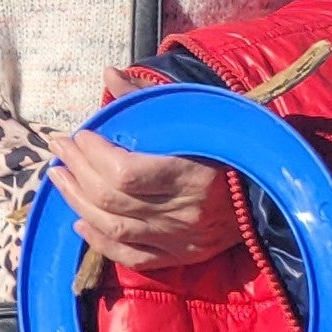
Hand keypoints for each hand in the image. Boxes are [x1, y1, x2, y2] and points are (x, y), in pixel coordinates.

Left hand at [47, 70, 243, 271]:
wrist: (272, 188)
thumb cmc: (231, 144)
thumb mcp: (199, 113)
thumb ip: (151, 96)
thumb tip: (109, 75)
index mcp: (193, 174)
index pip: (125, 173)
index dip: (92, 155)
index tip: (80, 134)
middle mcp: (185, 212)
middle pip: (112, 199)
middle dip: (76, 170)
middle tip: (60, 148)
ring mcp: (181, 239)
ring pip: (114, 227)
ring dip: (77, 202)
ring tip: (59, 176)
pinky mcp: (180, 256)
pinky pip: (130, 256)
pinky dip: (100, 242)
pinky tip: (79, 222)